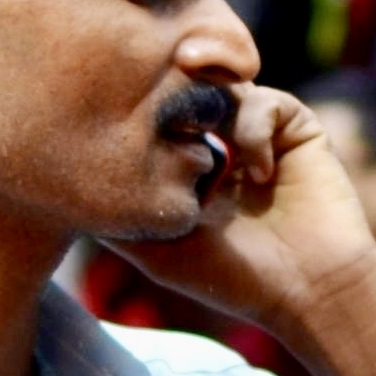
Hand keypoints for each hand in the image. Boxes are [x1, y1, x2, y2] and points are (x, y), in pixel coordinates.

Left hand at [112, 85, 375, 343]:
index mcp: (187, 168)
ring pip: (223, 88)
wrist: (309, 289)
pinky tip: (258, 175)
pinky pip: (265, 102)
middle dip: (170, 86)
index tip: (116, 109)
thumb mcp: (156, 249)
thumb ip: (117, 216)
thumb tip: (66, 180)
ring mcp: (257, 134)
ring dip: (210, 107)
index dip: (138, 110)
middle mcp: (220, 145)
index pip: (154, 119)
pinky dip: (254, 129)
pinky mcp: (294, 128)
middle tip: (155, 91)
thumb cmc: (233, 278)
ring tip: (205, 145)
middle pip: (187, 91)